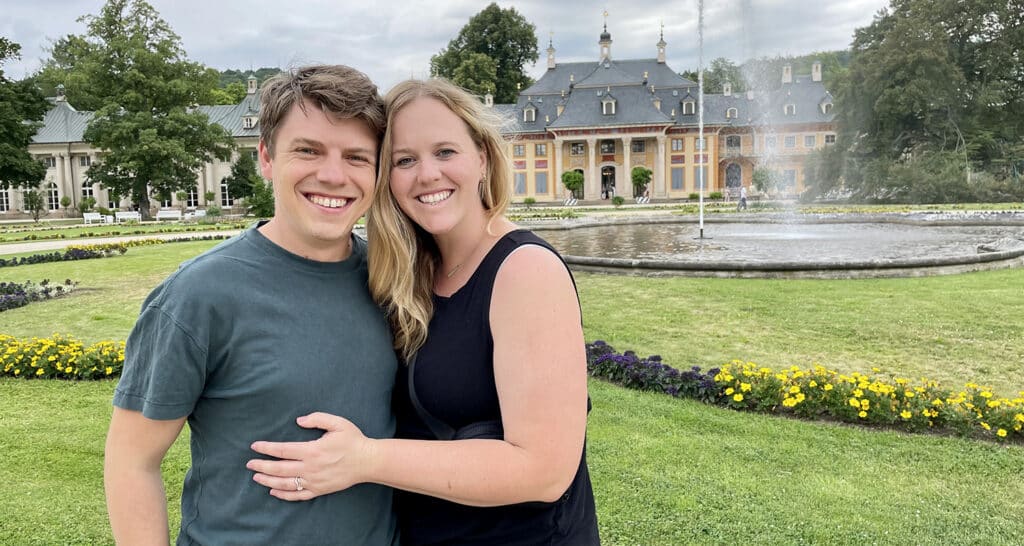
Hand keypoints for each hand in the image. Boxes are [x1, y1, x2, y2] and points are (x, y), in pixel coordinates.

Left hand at [247, 412, 374, 500]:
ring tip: (256, 476)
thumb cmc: (353, 440)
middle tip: (249, 463)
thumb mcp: (338, 423)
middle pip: (279, 468)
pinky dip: (283, 495)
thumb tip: (299, 420)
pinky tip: (274, 491)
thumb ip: (317, 418)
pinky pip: (298, 495)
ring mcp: (314, 481)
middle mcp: (310, 468)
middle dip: (262, 465)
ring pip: (285, 483)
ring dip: (268, 480)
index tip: (255, 446)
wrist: (367, 461)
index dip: (267, 448)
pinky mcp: (319, 490)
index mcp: (313, 450)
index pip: (283, 450)